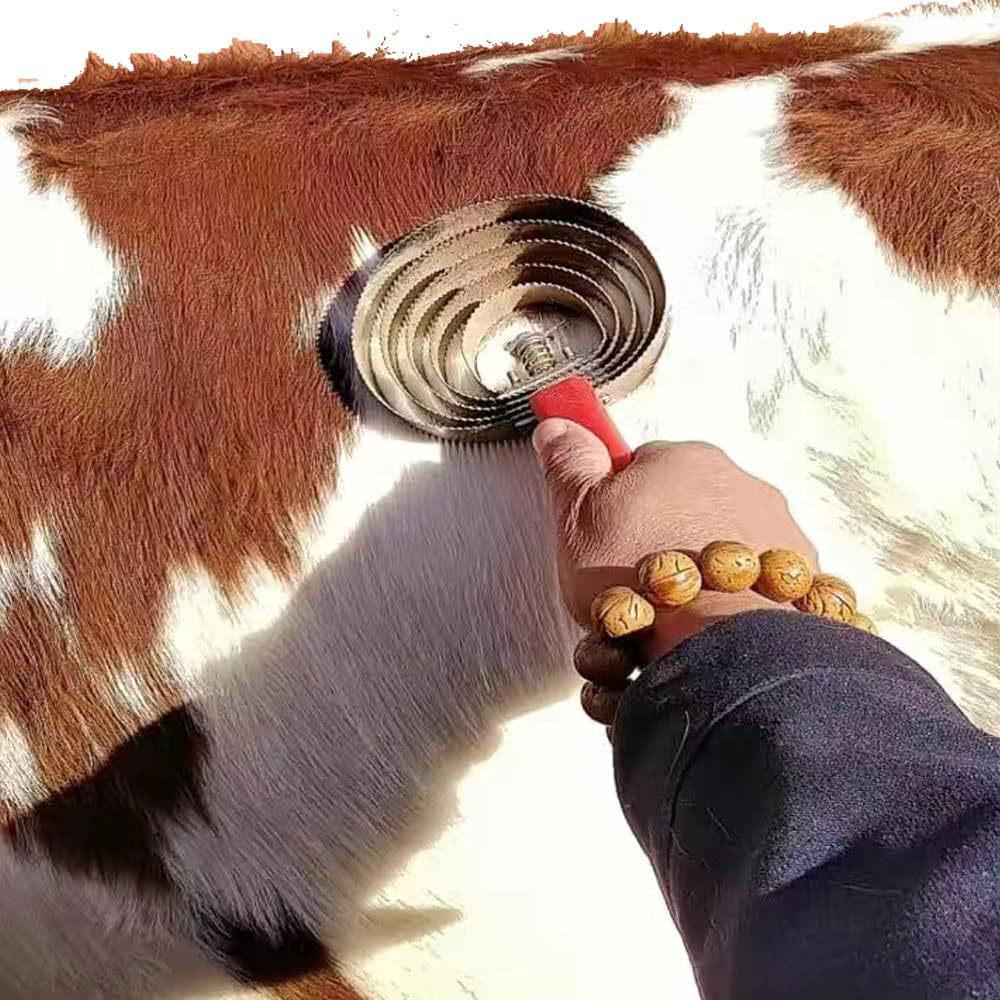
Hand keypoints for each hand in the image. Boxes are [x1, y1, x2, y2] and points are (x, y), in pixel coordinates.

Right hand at [532, 418, 818, 656]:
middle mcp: (738, 482)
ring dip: (700, 569)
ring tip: (669, 611)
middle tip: (631, 579)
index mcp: (684, 458)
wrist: (714, 644)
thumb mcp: (578, 516)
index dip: (617, 502)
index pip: (643, 463)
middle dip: (662, 537)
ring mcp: (775, 528)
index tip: (605, 533)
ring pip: (723, 544)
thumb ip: (568, 464)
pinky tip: (707, 623)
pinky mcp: (800, 577)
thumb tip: (559, 426)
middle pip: (686, 503)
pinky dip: (735, 598)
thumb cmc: (641, 579)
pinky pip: (757, 580)